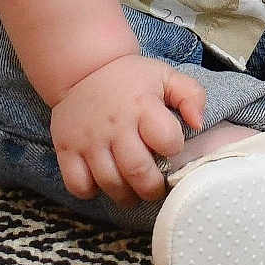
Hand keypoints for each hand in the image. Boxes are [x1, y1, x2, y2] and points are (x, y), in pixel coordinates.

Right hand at [50, 54, 205, 205]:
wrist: (84, 69)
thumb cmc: (131, 79)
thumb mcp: (165, 76)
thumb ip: (191, 95)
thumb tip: (198, 123)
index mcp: (142, 105)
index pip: (167, 139)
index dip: (173, 148)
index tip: (170, 148)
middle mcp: (115, 124)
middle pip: (137, 171)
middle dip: (152, 188)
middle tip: (154, 186)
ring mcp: (88, 139)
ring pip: (109, 183)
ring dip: (126, 195)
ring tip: (133, 189)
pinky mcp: (66, 149)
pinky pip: (78, 185)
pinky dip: (91, 191)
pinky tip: (102, 180)